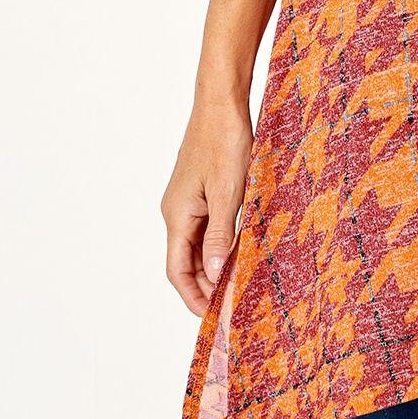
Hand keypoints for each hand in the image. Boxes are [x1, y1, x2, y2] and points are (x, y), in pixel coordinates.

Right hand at [161, 95, 252, 315]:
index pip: (178, 270)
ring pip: (198, 244)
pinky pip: (208, 225)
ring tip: (238, 283)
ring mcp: (188, 199)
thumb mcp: (228, 192)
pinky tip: (240, 248)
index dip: (192, 296)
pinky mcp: (201, 189)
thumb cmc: (224, 141)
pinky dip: (221, 242)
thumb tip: (216, 274)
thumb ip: (221, 234)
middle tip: (231, 304)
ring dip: (215, 265)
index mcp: (177, 215)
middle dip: (205, 285)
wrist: (222, 101)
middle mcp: (177, 210)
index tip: (211, 317)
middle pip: (187, 260)